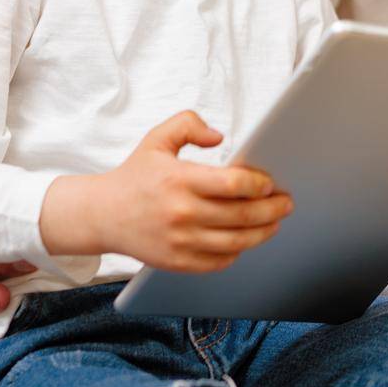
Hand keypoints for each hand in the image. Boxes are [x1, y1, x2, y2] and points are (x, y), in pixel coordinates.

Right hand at [41, 110, 291, 272]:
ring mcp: (180, 241)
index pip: (234, 185)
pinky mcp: (177, 262)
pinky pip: (218, 261)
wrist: (102, 215)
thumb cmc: (135, 176)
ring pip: (236, 242)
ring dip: (263, 232)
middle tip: (286, 203)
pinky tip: (245, 240)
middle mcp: (181, 213)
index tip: (271, 183)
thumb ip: (188, 124)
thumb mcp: (157, 139)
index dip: (260, 184)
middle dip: (272, 209)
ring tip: (274, 222)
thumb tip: (219, 136)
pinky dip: (237, 252)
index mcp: (180, 180)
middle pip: (242, 216)